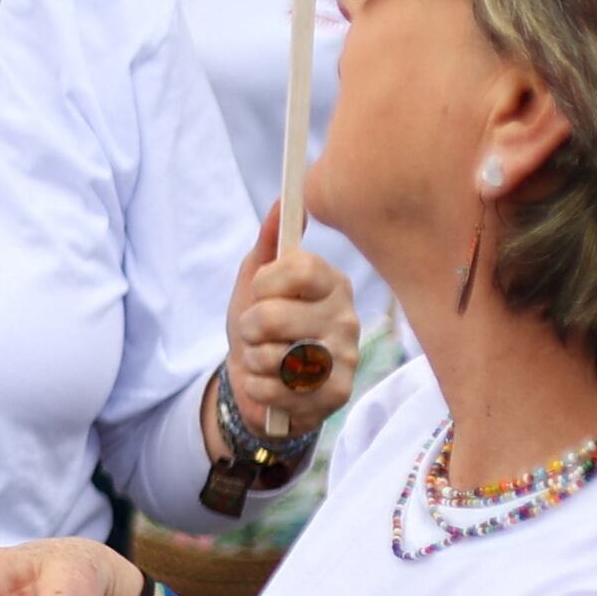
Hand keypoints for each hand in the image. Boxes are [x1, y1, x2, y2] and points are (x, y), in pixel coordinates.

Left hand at [220, 214, 359, 444]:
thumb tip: (284, 202)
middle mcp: (347, 317)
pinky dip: (259, 388)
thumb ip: (270, 243)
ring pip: (274, 356)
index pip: (300, 267)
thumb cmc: (262, 326)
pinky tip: (273, 385)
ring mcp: (346, 358)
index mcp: (332, 283)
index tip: (261, 291)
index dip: (266, 282)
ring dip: (255, 360)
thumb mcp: (257, 281)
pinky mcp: (338, 393)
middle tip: (258, 333)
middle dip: (249, 328)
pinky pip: (275, 389)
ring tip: (268, 359)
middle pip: (274, 315)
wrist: (261, 382)